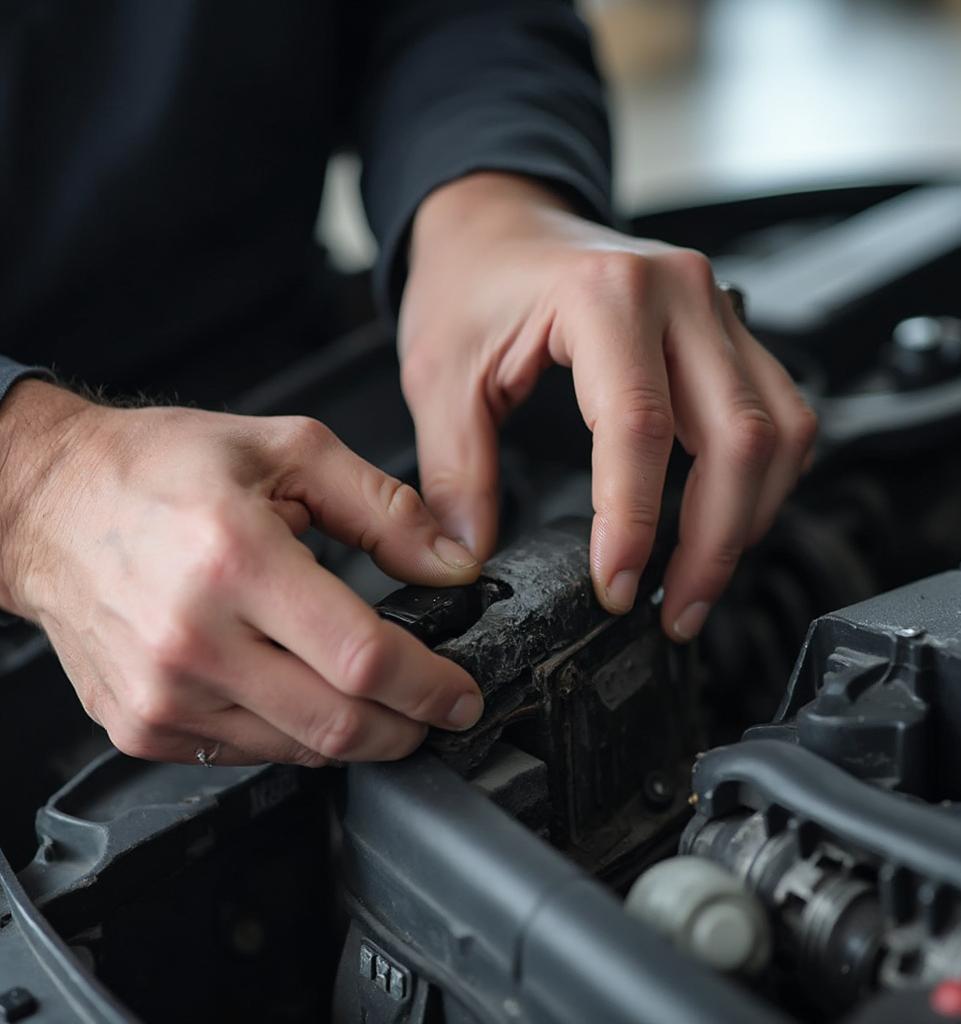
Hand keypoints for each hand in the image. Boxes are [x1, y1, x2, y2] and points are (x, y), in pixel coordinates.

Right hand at [0, 381, 483, 764]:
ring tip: (380, 702)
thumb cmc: (157, 470)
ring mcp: (162, 695)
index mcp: (236, 559)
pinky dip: (296, 737)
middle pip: (338, 724)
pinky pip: (247, 755)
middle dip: (409, 727)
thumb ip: (384, 509)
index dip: (430, 686)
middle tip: (436, 708)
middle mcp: (194, 639)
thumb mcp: (288, 450)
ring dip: (358, 737)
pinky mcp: (142, 726)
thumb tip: (451, 565)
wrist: (49, 503)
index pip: (362, 657)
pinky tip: (306, 697)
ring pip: (298, 751)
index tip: (461, 693)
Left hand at [401, 173, 816, 640]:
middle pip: (739, 437)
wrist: (500, 223)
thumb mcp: (440, 375)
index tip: (617, 587)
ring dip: (751, 517)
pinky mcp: (728, 329)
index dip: (634, 523)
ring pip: (778, 429)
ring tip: (701, 581)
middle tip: (678, 611)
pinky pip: (779, 410)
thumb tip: (472, 556)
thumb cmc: (471, 280)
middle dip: (716, 543)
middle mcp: (680, 294)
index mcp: (604, 296)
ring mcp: (716, 306)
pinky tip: (728, 518)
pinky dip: (764, 477)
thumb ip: (457, 472)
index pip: (640, 428)